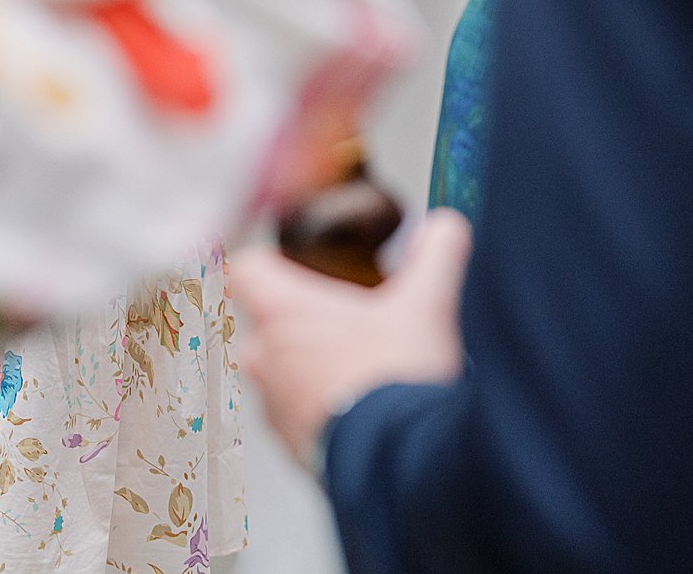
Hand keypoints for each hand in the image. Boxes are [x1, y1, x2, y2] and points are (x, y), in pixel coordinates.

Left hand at [231, 210, 471, 464]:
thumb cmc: (398, 378)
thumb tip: (446, 228)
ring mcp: (275, 410)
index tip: (282, 262)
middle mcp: (267, 360)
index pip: (246, 268)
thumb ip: (438, 253)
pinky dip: (319, 410)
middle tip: (340, 319)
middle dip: (295, 321)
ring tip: (356, 368)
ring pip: (276, 375)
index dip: (265, 261)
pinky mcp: (293, 451)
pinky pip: (295, 418)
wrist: (404, 465)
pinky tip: (362, 409)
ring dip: (306, 368)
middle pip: (261, 325)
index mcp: (284, 313)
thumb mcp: (428, 302)